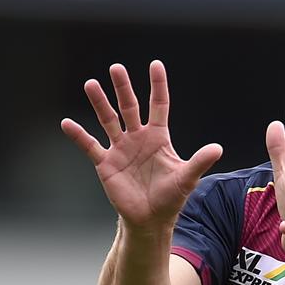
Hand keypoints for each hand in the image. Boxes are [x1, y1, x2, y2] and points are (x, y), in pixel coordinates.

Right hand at [61, 61, 222, 231]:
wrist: (150, 220)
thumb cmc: (170, 198)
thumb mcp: (186, 178)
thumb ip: (199, 162)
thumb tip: (218, 148)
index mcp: (158, 137)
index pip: (158, 105)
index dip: (158, 85)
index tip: (155, 64)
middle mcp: (138, 138)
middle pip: (130, 107)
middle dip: (123, 87)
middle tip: (116, 68)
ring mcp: (120, 149)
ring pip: (108, 120)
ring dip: (100, 103)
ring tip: (91, 84)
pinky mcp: (106, 163)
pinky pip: (90, 146)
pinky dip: (78, 135)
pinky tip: (66, 123)